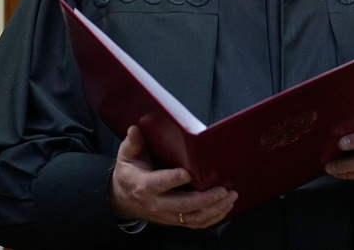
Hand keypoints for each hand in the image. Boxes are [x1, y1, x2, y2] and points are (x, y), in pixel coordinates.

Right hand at [109, 125, 237, 228]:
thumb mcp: (126, 155)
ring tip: (230, 197)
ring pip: (193, 218)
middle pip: (183, 206)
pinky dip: (213, 218)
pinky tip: (225, 207)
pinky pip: (196, 224)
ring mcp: (167, 215)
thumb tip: (135, 129)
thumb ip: (132, 142)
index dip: (173, 179)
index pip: (160, 183)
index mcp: (144, 185)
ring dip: (215, 209)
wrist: (123, 199)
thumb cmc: (129, 173)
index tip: (188, 173)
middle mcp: (157, 203)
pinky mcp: (175, 220)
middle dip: (205, 199)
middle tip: (223, 190)